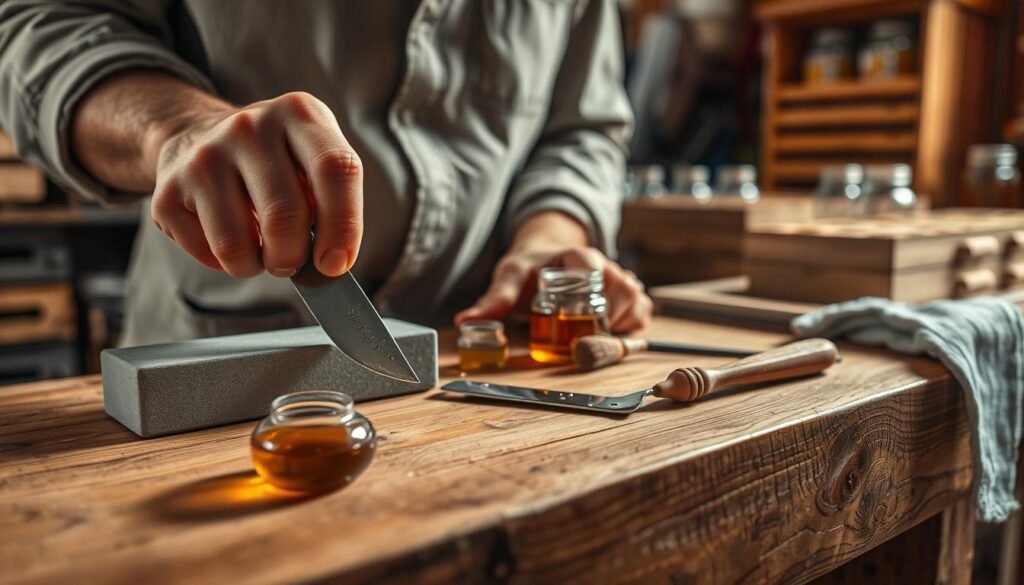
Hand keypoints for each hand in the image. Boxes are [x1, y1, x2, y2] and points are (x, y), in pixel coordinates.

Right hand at [149, 92, 361, 277]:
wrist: (198, 137)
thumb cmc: (276, 162)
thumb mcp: (313, 159)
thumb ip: (334, 201)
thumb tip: (333, 263)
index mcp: (298, 113)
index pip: (335, 169)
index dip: (343, 225)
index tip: (336, 263)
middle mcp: (249, 126)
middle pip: (285, 216)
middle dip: (294, 257)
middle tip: (293, 261)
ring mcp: (204, 155)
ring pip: (237, 245)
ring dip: (257, 266)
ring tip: (261, 252)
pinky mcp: (169, 190)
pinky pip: (207, 253)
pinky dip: (225, 262)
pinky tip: (229, 236)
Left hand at [455, 212, 652, 332]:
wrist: (547, 255)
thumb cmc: (530, 265)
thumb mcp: (510, 275)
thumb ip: (493, 299)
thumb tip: (464, 322)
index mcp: (580, 256)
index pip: (596, 273)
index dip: (587, 302)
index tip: (570, 320)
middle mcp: (608, 265)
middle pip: (621, 295)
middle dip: (601, 322)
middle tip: (577, 339)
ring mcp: (623, 279)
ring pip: (635, 304)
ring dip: (616, 326)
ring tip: (588, 333)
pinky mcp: (631, 295)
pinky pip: (642, 314)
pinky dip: (628, 327)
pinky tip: (606, 331)